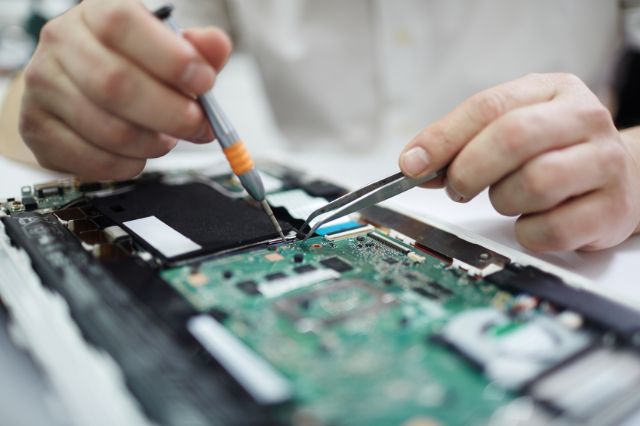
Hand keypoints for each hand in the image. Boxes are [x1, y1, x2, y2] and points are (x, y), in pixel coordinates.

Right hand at [19, 0, 230, 179]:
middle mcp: (62, 42)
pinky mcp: (37, 127)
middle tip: (197, 125)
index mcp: (97, 12)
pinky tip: (139, 155)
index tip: (204, 81)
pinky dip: (128, 165)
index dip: (170, 58)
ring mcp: (44, 85)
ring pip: (108, 128)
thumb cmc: (128, 66)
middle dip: (170, 113)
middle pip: (116, 83)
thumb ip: (196, 50)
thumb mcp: (166, 50)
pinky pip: (92, 159)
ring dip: (152, 143)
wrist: (72, 88)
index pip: (123, 24)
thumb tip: (216, 46)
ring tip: (166, 139)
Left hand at [399, 73, 639, 251]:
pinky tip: (532, 221)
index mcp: (552, 90)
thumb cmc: (554, 150)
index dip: (443, 137)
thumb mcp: (512, 127)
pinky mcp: (611, 210)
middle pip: (513, 137)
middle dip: (469, 169)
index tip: (412, 164)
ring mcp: (604, 163)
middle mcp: (584, 118)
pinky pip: (552, 229)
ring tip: (507, 198)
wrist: (624, 176)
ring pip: (535, 182)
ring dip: (504, 200)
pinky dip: (528, 232)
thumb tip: (415, 163)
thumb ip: (463, 141)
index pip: (489, 106)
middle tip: (457, 187)